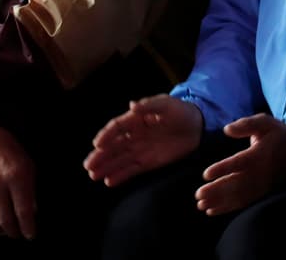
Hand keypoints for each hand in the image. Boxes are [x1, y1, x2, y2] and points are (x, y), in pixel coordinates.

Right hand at [0, 124, 36, 240]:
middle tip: (18, 234)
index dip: (28, 228)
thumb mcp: (28, 166)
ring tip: (5, 230)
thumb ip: (30, 191)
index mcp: (17, 177)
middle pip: (5, 221)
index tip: (31, 235)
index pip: (23, 212)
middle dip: (14, 232)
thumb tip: (31, 214)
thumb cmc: (10, 151)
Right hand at [84, 95, 202, 187]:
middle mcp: (134, 135)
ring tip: (93, 175)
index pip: (117, 128)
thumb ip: (149, 106)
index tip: (97, 145)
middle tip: (88, 166)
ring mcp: (140, 150)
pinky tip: (109, 181)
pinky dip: (121, 175)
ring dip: (107, 167)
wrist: (196, 126)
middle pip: (114, 146)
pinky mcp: (148, 162)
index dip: (106, 136)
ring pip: (120, 160)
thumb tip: (132, 105)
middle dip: (101, 156)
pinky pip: (132, 170)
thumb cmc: (179, 111)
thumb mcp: (166, 104)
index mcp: (136, 119)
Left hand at [195, 114, 285, 215]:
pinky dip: (228, 208)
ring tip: (201, 205)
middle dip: (216, 191)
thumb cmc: (277, 133)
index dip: (222, 169)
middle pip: (235, 184)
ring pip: (238, 196)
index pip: (238, 163)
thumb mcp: (264, 122)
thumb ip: (245, 124)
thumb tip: (227, 129)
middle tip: (198, 195)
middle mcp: (259, 172)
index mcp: (258, 154)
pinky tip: (212, 211)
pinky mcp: (261, 191)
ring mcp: (261, 183)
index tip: (206, 174)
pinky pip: (243, 202)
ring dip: (219, 202)